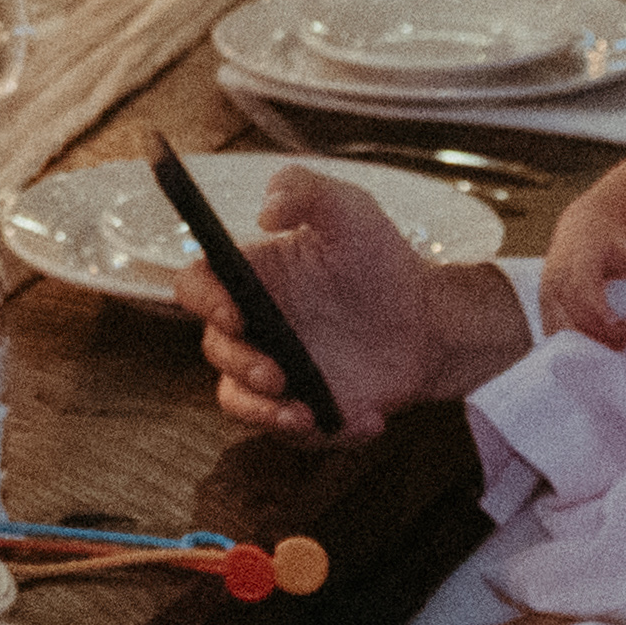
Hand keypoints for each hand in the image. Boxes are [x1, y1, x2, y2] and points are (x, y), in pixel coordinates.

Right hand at [174, 165, 522, 439]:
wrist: (427, 320)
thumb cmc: (381, 260)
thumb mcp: (350, 210)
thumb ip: (306, 190)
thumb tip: (266, 212)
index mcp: (251, 278)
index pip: (198, 286)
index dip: (204, 300)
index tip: (234, 313)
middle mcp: (253, 327)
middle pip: (216, 350)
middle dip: (240, 365)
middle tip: (277, 373)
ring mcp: (275, 372)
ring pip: (239, 402)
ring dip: (263, 413)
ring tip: (307, 414)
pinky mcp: (303, 408)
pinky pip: (293, 432)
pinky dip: (325, 433)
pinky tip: (368, 418)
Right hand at [537, 141, 625, 346]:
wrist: (581, 227)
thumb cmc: (609, 238)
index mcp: (577, 263)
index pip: (587, 297)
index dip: (607, 319)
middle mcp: (556, 281)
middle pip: (576, 320)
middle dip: (605, 337)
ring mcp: (547, 296)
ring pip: (563, 333)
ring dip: (591, 345)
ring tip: (619, 344)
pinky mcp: (545, 307)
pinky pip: (556, 334)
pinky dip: (577, 346)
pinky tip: (600, 345)